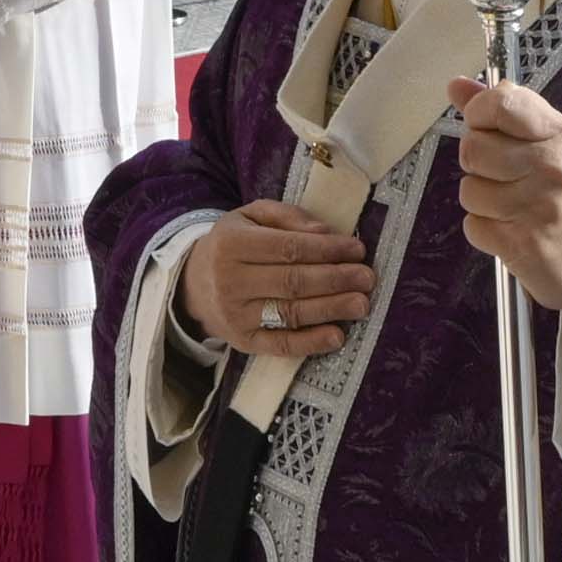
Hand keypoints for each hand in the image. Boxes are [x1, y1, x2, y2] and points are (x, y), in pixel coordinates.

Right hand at [182, 196, 372, 362]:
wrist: (193, 284)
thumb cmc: (233, 245)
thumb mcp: (250, 217)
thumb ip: (287, 217)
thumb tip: (326, 232)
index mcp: (232, 244)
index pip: (289, 248)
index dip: (327, 249)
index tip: (357, 249)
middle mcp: (230, 281)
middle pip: (293, 281)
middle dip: (336, 279)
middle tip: (368, 278)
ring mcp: (236, 315)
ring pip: (291, 312)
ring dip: (332, 309)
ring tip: (361, 303)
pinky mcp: (243, 342)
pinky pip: (281, 345)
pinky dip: (311, 343)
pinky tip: (337, 336)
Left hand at [451, 76, 561, 326]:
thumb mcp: (552, 147)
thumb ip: (504, 113)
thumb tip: (456, 84)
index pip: (502, 102)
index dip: (479, 113)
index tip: (485, 127)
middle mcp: (552, 166)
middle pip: (473, 147)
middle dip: (478, 164)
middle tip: (504, 177)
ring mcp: (537, 206)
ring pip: (468, 190)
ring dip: (482, 202)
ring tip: (512, 208)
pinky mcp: (521, 244)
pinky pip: (473, 226)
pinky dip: (485, 232)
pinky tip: (511, 232)